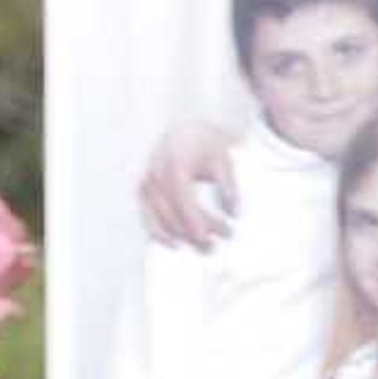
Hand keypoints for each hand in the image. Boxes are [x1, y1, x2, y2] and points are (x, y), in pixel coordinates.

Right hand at [138, 118, 244, 251]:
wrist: (185, 132)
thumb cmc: (206, 145)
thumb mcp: (223, 159)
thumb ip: (228, 185)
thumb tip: (235, 213)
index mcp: (175, 165)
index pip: (185, 202)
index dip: (199, 222)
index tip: (215, 237)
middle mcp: (156, 176)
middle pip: (173, 214)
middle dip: (194, 233)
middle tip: (217, 245)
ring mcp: (146, 184)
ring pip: (160, 220)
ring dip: (181, 237)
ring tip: (206, 247)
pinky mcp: (143, 192)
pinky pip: (148, 218)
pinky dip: (160, 233)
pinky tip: (177, 244)